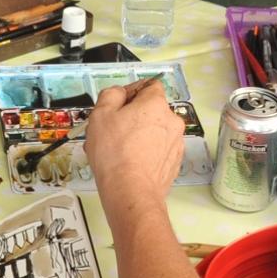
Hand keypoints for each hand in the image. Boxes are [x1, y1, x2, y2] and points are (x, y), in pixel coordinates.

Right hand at [84, 77, 183, 222]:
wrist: (131, 191)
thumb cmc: (115, 153)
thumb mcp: (100, 114)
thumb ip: (111, 95)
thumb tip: (119, 94)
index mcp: (156, 104)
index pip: (149, 86)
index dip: (132, 92)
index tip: (118, 105)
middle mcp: (171, 121)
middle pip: (151, 110)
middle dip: (133, 117)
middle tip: (112, 131)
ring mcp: (175, 143)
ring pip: (153, 131)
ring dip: (138, 136)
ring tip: (117, 151)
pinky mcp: (173, 163)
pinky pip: (158, 150)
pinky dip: (145, 152)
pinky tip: (128, 163)